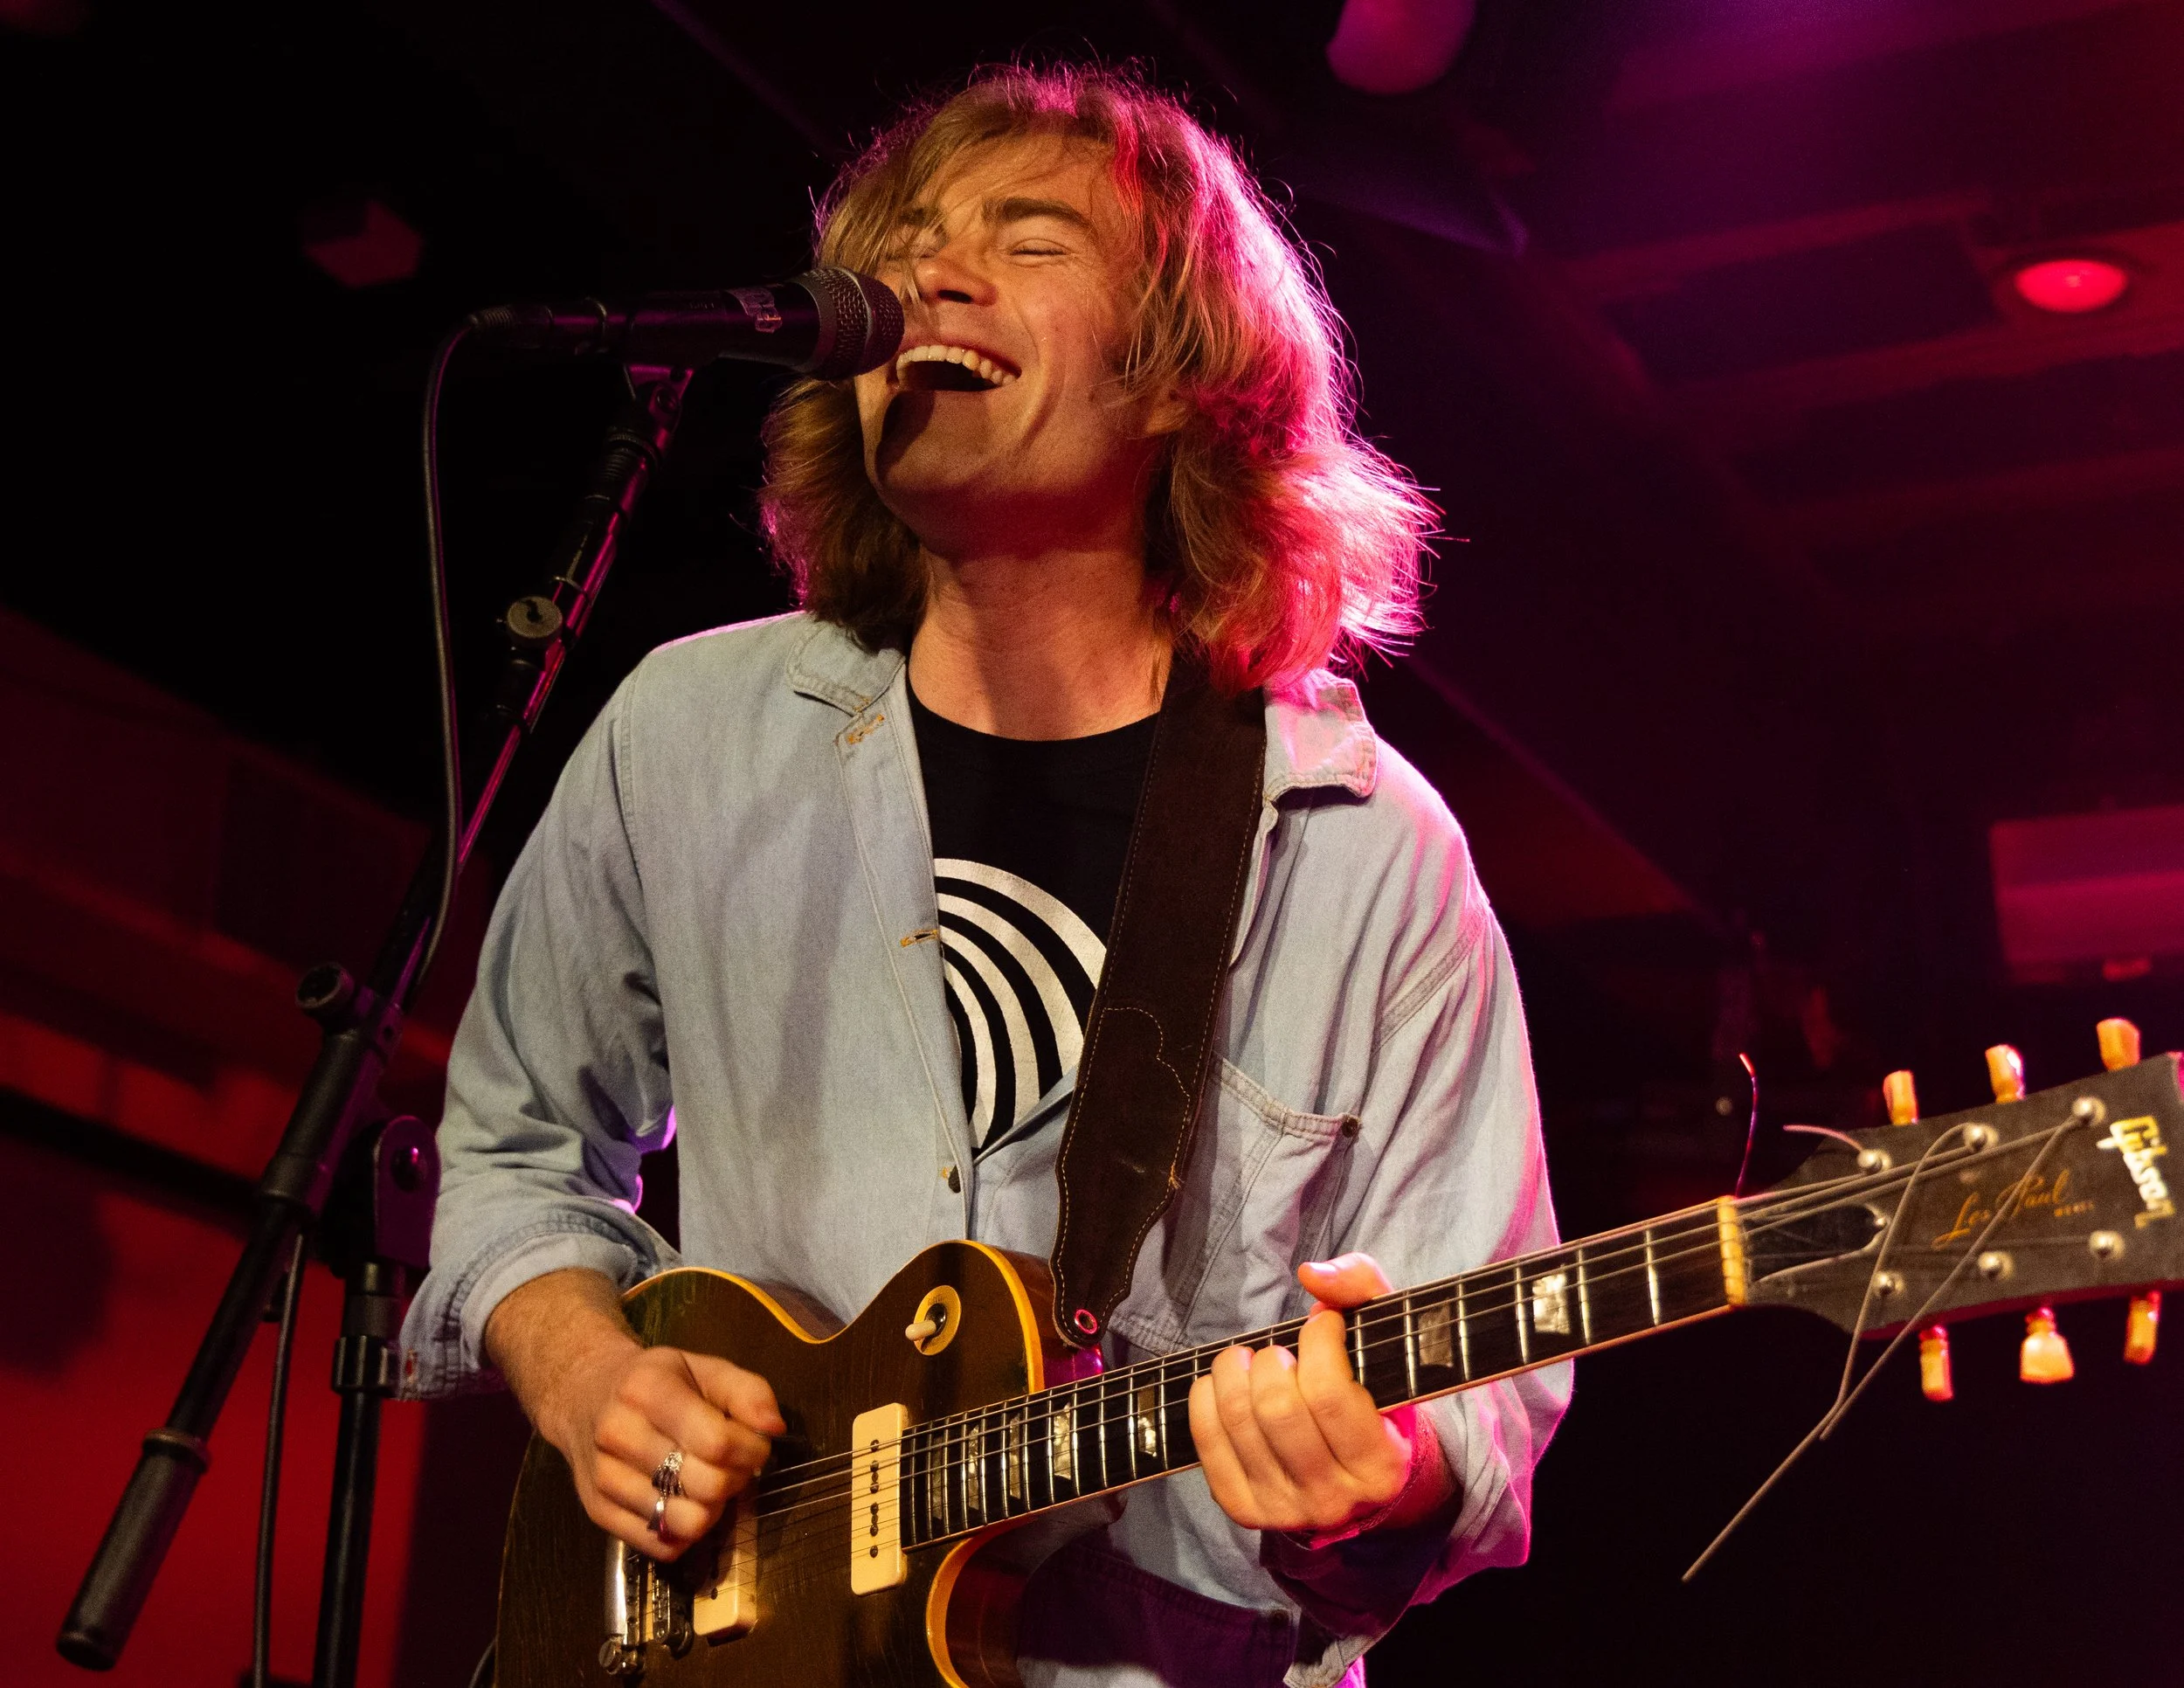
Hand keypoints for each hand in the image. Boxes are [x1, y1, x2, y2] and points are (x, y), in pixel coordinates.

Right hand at [487, 1269, 784, 1560]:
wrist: (583, 1396)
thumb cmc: (655, 1382)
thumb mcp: (703, 1368)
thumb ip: (747, 1391)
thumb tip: (774, 1428)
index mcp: (647, 1390)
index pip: (716, 1441)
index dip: (751, 1450)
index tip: (755, 1445)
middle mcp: (618, 1434)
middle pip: (705, 1485)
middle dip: (736, 1480)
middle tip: (734, 1466)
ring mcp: (603, 1478)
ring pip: (684, 1522)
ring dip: (711, 1509)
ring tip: (707, 1484)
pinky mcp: (598, 1513)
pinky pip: (660, 1546)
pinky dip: (684, 1532)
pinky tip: (683, 1502)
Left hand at [1188, 1253, 1451, 1538]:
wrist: (1357, 1477)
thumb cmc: (1373, 1394)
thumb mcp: (1387, 1337)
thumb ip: (1361, 1288)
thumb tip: (1311, 1275)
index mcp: (1380, 1465)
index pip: (1329, 1392)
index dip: (1317, 1341)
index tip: (1322, 1323)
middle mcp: (1333, 1498)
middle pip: (1277, 1408)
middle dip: (1270, 1359)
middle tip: (1278, 1351)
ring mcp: (1285, 1509)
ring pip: (1240, 1422)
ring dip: (1233, 1372)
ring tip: (1247, 1359)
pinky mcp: (1245, 1509)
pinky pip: (1208, 1444)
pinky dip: (1206, 1399)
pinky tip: (1222, 1383)